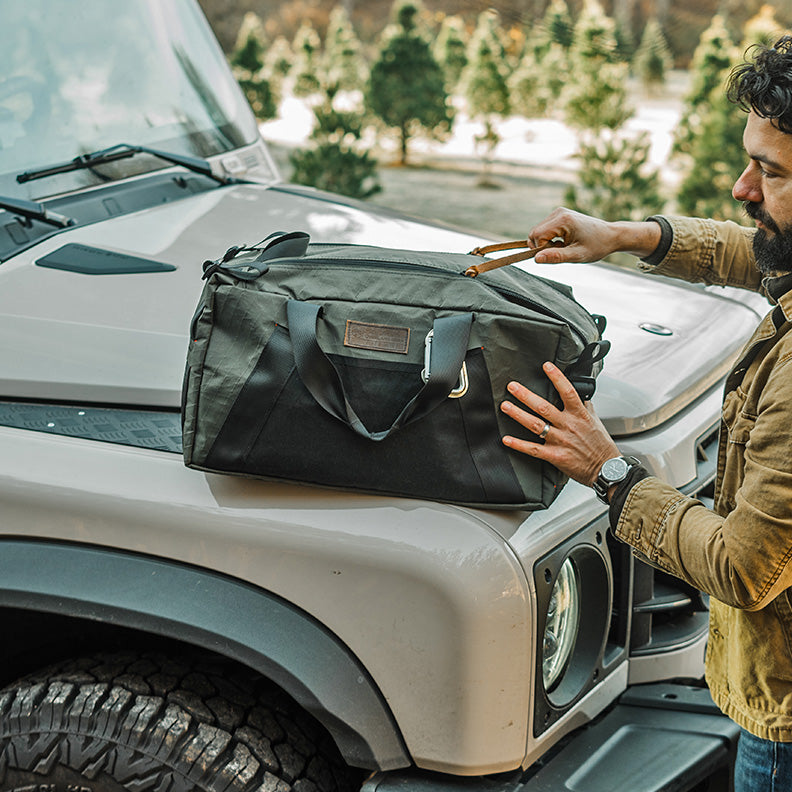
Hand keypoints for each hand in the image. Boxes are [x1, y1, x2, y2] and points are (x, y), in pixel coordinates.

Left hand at [500, 362, 619, 486]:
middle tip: (512, 386)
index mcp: (579, 415)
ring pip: (535, 425)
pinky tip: (506, 439)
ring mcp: (561, 441)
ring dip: (518, 415)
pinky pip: (533, 449)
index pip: (568, 392)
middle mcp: (568, 426)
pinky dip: (519, 444)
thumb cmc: (601, 445)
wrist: (607, 469)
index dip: (557, 378)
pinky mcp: (555, 456)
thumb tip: (579, 392)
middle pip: (544, 408)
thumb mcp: (595, 420)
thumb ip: (584, 405)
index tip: (546, 366)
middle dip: (526, 396)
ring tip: (505, 406)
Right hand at [527, 207, 661, 264]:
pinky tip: (565, 241)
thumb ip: (556, 257)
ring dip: (547, 243)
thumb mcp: (577, 255)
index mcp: (563, 220)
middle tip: (562, 250)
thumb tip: (536, 259)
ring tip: (565, 246)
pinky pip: (544, 230)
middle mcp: (558, 212)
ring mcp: (558, 212)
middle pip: (534, 233)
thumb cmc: (597, 245)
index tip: (558, 253)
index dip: (542, 249)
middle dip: (543, 246)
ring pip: (538, 232)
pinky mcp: (559, 215)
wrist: (611, 235)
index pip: (536, 236)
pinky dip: (550, 239)